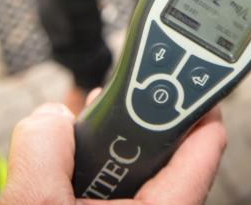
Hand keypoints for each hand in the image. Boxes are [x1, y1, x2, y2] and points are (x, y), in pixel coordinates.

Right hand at [0, 90, 226, 204]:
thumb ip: (43, 147)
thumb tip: (52, 116)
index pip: (207, 141)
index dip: (201, 98)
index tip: (190, 67)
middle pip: (170, 144)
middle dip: (133, 119)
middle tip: (103, 105)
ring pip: (139, 164)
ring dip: (104, 145)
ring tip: (69, 142)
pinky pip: (116, 182)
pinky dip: (92, 166)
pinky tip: (65, 168)